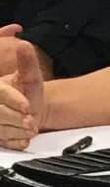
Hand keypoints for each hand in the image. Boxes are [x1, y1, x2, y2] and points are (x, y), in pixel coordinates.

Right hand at [0, 34, 43, 150]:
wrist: (31, 109)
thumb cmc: (27, 91)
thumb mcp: (31, 76)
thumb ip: (27, 62)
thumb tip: (24, 45)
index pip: (1, 93)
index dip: (14, 100)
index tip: (27, 105)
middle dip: (17, 118)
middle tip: (31, 120)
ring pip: (1, 129)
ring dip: (17, 131)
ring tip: (31, 128)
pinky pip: (4, 141)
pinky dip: (16, 141)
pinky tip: (25, 139)